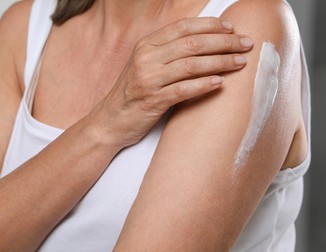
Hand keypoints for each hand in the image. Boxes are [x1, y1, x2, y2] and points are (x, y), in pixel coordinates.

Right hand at [91, 17, 252, 147]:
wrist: (110, 120)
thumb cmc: (133, 93)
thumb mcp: (145, 65)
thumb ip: (167, 52)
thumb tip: (203, 42)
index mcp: (146, 45)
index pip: (183, 27)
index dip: (211, 25)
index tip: (232, 28)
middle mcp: (147, 58)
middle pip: (192, 44)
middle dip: (224, 42)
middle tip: (246, 44)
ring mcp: (149, 79)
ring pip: (191, 65)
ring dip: (220, 62)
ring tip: (241, 62)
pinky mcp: (152, 101)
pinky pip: (183, 90)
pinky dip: (204, 85)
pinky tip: (221, 83)